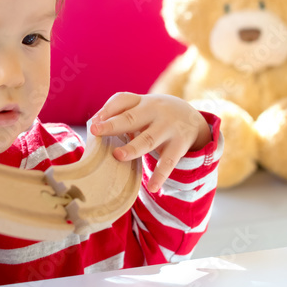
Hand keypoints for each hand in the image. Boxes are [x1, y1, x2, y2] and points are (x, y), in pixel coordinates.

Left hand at [88, 92, 210, 192]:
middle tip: (95, 131)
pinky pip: (168, 162)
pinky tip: (152, 187)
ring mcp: (168, 129)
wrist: (192, 119)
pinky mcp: (179, 146)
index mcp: (142, 102)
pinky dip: (160, 175)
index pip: (123, 100)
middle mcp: (155, 112)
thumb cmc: (155, 115)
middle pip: (131, 118)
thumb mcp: (142, 108)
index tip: (93, 123)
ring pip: (148, 139)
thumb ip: (121, 114)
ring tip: (118, 156)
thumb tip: (93, 125)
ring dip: (133, 148)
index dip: (107, 110)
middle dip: (113, 125)